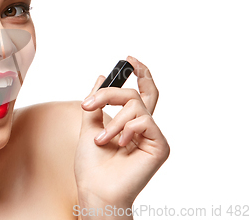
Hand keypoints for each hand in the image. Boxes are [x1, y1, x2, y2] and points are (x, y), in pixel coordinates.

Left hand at [75, 56, 169, 209]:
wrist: (95, 189)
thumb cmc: (92, 165)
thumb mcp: (88, 125)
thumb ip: (96, 102)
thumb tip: (101, 77)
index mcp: (130, 123)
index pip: (142, 93)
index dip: (140, 73)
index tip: (129, 58)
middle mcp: (144, 128)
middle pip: (136, 94)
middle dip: (111, 94)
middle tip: (91, 104)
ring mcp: (153, 137)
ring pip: (136, 106)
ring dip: (113, 121)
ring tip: (101, 140)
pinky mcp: (160, 146)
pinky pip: (145, 121)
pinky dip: (127, 130)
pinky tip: (120, 145)